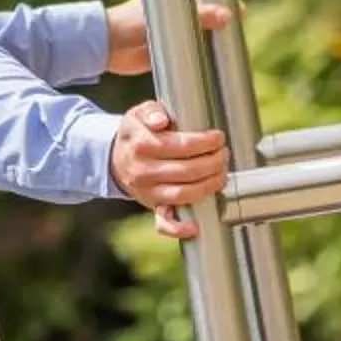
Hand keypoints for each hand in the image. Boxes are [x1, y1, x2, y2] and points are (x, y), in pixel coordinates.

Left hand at [102, 0, 234, 76]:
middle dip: (222, 21)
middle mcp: (176, 12)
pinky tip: (217, 63)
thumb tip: (228, 16)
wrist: (107, 48)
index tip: (240, 8)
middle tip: (239, 27)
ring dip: (214, 41)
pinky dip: (203, 57)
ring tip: (233, 46)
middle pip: (207, 15)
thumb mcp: (165, 16)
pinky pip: (193, 53)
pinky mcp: (171, 51)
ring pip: (201, 35)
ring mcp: (174, 33)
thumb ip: (197, 16)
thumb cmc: (132, 22)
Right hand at [111, 100, 229, 239]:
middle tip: (224, 154)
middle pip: (186, 170)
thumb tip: (161, 120)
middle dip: (213, 162)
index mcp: (141, 145)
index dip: (205, 143)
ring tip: (221, 173)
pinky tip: (195, 226)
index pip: (180, 146)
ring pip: (182, 194)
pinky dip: (178, 228)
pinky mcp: (151, 205)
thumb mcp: (139, 114)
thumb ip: (152, 111)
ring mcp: (147, 191)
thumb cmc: (136, 134)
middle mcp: (142, 171)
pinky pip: (163, 222)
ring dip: (208, 185)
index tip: (218, 138)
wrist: (116, 158)